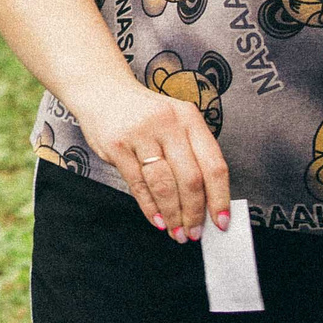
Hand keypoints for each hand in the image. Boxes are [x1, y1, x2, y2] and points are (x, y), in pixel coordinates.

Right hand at [68, 75, 230, 238]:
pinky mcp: (117, 145)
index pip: (213, 164)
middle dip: (194, 213)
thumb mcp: (174, 121)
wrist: (101, 89)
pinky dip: (149, 208)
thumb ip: (191, 153)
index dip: (220, 197)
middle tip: (194, 233)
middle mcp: (168, 123)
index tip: (221, 221)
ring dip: (173, 215)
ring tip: (177, 232)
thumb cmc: (144, 112)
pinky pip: (138, 185)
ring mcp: (140, 133)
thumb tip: (207, 200)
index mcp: (189, 118)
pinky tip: (157, 220)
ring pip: (164, 185)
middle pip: (190, 179)